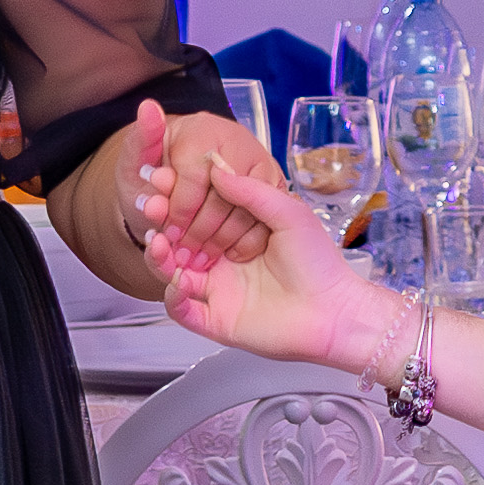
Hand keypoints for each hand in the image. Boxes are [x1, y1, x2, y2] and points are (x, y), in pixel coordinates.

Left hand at [125, 107, 283, 268]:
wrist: (176, 186)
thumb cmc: (155, 174)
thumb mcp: (136, 160)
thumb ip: (141, 141)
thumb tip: (148, 108)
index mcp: (203, 128)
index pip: (196, 174)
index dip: (180, 208)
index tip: (167, 232)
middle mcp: (238, 141)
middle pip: (225, 194)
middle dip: (200, 230)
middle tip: (183, 253)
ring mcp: (261, 164)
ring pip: (247, 211)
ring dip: (220, 241)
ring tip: (198, 258)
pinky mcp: (275, 188)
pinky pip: (266, 220)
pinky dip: (244, 243)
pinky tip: (223, 253)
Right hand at [135, 132, 403, 369]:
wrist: (334, 310)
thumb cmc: (317, 263)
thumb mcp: (287, 213)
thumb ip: (250, 191)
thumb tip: (215, 165)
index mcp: (234, 235)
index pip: (194, 214)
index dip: (174, 197)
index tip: (160, 178)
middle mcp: (220, 262)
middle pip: (175, 243)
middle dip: (159, 225)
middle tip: (149, 207)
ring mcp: (216, 291)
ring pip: (172, 274)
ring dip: (159, 258)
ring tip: (158, 242)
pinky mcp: (215, 320)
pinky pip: (183, 310)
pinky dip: (174, 296)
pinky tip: (178, 280)